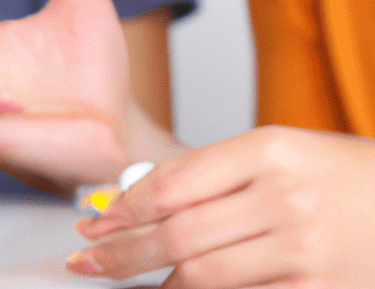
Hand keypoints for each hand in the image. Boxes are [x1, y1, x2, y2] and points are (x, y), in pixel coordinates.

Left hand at [70, 126, 374, 286]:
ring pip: (205, 277)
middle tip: (87, 259)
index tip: (95, 221)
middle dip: (123, 251)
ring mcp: (307, 251)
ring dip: (156, 283)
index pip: (174, 183)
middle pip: (180, 234)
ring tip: (123, 278)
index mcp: (269, 150)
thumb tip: (138, 198)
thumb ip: (213, 173)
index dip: (125, 207)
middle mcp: (285, 198)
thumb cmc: (337, 175)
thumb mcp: (277, 152)